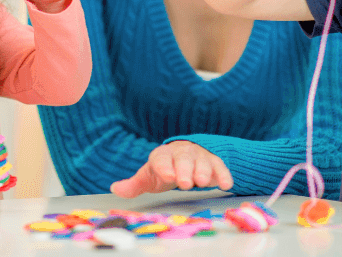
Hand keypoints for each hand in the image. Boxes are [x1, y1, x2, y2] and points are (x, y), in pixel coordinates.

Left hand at [109, 141, 233, 197]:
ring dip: (203, 171)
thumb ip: (134, 184)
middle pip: (183, 159)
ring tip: (202, 182)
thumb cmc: (164, 169)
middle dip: (184, 170)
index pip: (161, 158)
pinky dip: (224, 174)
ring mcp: (199, 156)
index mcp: (162, 156)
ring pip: (202, 162)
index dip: (164, 167)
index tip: (167, 175)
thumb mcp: (148, 177)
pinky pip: (220, 166)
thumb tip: (115, 189)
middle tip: (185, 182)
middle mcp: (181, 153)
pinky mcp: (214, 162)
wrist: (184, 155)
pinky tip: (226, 184)